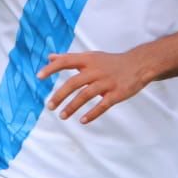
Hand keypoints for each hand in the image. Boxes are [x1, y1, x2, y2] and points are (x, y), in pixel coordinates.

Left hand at [38, 50, 154, 124]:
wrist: (139, 64)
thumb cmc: (111, 62)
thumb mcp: (91, 56)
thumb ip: (70, 58)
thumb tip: (50, 57)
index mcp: (88, 60)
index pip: (66, 61)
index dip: (52, 68)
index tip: (39, 76)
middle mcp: (96, 70)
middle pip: (74, 82)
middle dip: (59, 95)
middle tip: (49, 106)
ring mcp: (107, 82)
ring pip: (86, 95)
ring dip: (72, 106)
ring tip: (62, 116)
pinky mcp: (117, 93)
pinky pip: (103, 105)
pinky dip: (92, 114)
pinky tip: (82, 121)